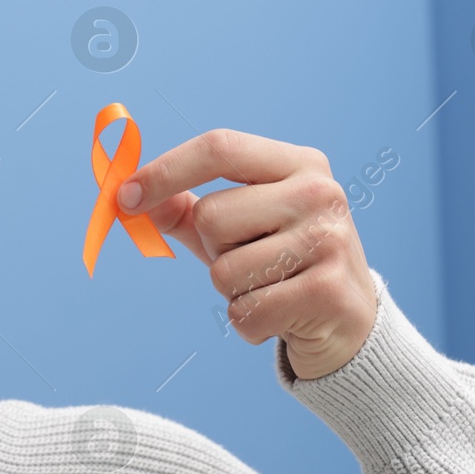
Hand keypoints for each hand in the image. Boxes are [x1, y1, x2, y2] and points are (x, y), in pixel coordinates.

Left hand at [116, 128, 377, 380]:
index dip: (164, 171)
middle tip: (250, 261)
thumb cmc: (282, 265)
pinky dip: (248, 324)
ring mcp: (329, 241)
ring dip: (232, 291)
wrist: (350, 325)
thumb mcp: (239, 227)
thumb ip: (185, 210)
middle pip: (211, 217)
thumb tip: (130, 198)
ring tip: (270, 289)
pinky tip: (281, 316)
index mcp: (298, 163)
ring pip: (223, 271)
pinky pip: (244, 311)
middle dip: (213, 250)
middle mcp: (320, 193)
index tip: (124, 197)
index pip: (218, 148)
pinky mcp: (327, 291)